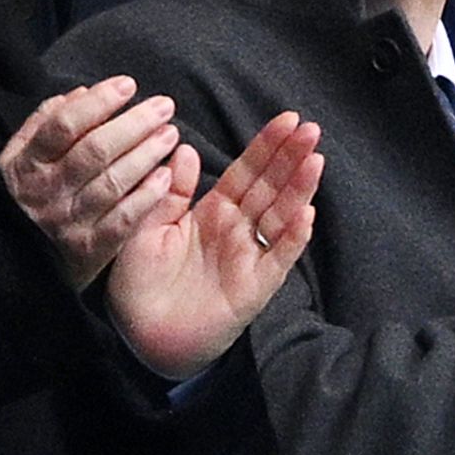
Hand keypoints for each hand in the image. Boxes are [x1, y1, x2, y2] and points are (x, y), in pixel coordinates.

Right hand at [1, 77, 182, 289]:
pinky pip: (122, 219)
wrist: (15, 263)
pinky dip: (146, 197)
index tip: (128, 85)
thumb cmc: (29, 196)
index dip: (98, 102)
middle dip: (133, 124)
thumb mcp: (20, 158)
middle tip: (164, 106)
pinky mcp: (89, 249)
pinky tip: (166, 176)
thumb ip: (45, 123)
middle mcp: (47, 191)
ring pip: (112, 182)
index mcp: (27, 164)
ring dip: (146, 155)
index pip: (63, 126)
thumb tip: (80, 93)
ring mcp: (68, 221)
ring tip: (170, 134)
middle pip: (94, 151)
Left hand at [106, 112, 323, 379]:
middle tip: (311, 127)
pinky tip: (306, 214)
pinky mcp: (255, 286)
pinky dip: (293, 238)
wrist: (140, 336)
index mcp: (212, 212)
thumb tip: (188, 150)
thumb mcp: (146, 227)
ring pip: (281, 216)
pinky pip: (278, 258)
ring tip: (315, 159)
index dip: (267, 146)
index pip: (247, 172)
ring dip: (300, 189)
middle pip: (271, 187)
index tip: (287, 119)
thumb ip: (171, 192)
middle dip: (291, 158)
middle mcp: (236, 230)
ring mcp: (249, 256)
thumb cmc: (139, 284)